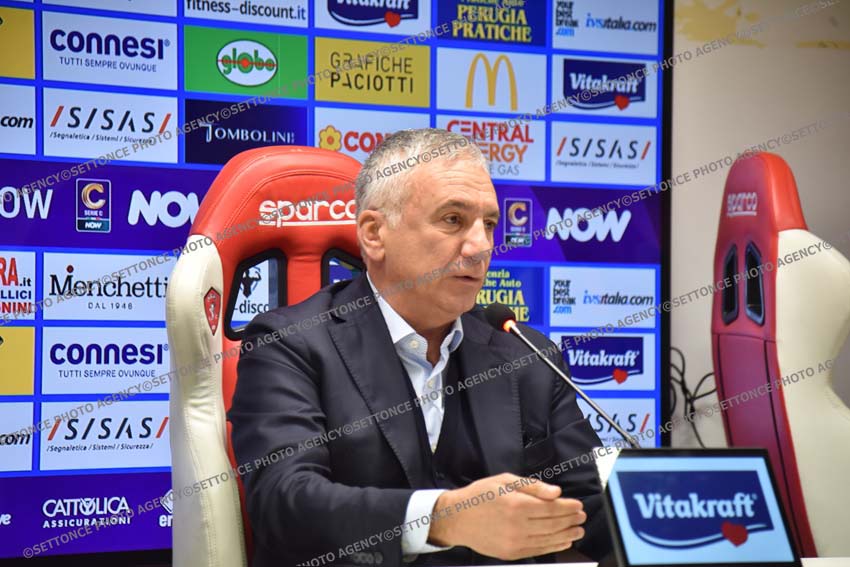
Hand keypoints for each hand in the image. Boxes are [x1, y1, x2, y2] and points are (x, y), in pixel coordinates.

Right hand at [427, 473, 586, 560]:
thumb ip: (532, 486)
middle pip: (553, 524)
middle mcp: (517, 525)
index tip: (578, 505)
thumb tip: (556, 492)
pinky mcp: (511, 553)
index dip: (568, 507)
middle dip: (570, 520)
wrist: (457, 518)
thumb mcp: (504, 481)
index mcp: (516, 505)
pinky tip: (562, 542)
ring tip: (578, 531)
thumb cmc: (480, 496)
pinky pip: (538, 551)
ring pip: (548, 539)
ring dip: (566, 535)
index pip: (551, 508)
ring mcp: (514, 542)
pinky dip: (553, 547)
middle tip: (582, 517)